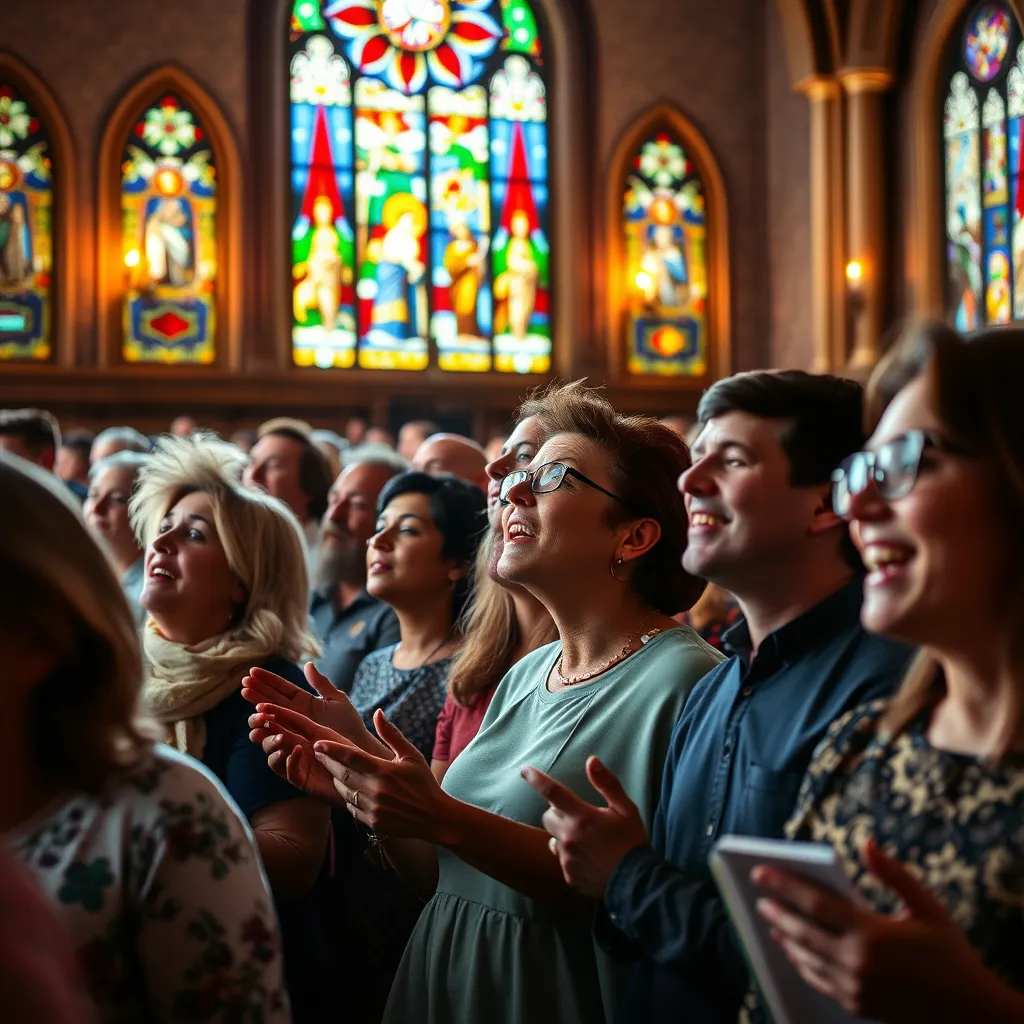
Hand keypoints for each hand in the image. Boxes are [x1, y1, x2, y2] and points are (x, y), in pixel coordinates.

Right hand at [242, 662, 386, 756]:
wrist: (360, 751)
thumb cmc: (350, 726)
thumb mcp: (338, 701)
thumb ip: (322, 685)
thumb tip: (308, 664)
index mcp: (302, 705)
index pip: (280, 690)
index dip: (266, 681)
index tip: (251, 673)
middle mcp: (293, 722)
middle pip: (270, 708)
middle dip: (257, 697)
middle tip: (245, 689)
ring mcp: (292, 740)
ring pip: (269, 732)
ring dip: (260, 723)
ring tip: (257, 715)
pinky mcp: (295, 760)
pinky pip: (280, 758)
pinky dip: (275, 747)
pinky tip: (274, 737)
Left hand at [311, 710, 449, 839]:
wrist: (435, 817)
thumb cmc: (424, 782)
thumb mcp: (411, 755)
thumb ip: (391, 734)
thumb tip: (377, 712)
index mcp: (384, 771)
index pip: (352, 758)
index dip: (332, 749)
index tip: (317, 743)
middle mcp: (376, 791)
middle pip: (342, 774)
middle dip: (328, 761)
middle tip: (317, 750)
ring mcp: (372, 809)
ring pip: (344, 791)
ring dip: (336, 778)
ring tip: (333, 768)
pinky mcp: (372, 822)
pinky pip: (351, 807)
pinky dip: (347, 796)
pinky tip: (349, 788)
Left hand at [521, 756, 648, 897]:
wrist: (637, 883)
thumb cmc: (632, 841)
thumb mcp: (626, 808)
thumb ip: (606, 783)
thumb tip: (591, 760)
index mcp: (582, 817)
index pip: (552, 792)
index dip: (536, 779)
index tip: (525, 770)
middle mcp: (569, 837)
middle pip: (548, 816)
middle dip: (558, 811)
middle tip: (579, 815)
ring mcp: (567, 858)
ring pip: (553, 838)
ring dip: (563, 834)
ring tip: (585, 839)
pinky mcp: (568, 875)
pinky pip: (561, 859)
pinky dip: (570, 854)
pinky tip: (588, 857)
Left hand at [753, 838, 1000, 1021]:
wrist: (969, 1012)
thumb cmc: (948, 953)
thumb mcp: (927, 906)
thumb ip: (892, 873)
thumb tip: (865, 842)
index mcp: (872, 933)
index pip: (815, 904)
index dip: (783, 885)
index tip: (759, 872)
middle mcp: (858, 962)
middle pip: (802, 931)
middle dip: (776, 911)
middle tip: (758, 897)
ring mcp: (855, 987)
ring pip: (806, 957)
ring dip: (785, 937)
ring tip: (771, 920)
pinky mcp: (856, 1004)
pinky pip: (819, 980)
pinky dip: (802, 963)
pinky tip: (794, 950)